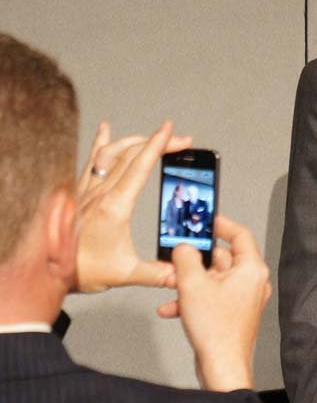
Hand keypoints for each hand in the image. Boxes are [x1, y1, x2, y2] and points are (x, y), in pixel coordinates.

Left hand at [75, 121, 191, 291]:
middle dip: (159, 142)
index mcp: (114, 207)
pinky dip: (100, 142)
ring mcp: (87, 190)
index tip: (171, 131)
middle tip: (181, 141)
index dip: (158, 146)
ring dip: (136, 141)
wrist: (50, 273)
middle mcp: (99, 193)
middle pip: (132, 155)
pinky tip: (105, 129)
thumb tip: (180, 273)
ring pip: (112, 153)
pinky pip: (91, 160)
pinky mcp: (80, 193)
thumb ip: (157, 273)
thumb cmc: (83, 270)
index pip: (140, 167)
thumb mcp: (126, 274)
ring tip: (154, 138)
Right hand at [158, 215, 270, 391]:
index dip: (221, 224)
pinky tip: (171, 307)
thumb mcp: (192, 284)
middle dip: (195, 260)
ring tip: (171, 286)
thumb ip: (186, 258)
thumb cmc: (217, 331)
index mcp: (252, 269)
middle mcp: (252, 282)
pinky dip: (193, 298)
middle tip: (177, 257)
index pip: (240, 234)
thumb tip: (184, 247)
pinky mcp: (233, 312)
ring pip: (213, 279)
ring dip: (189, 281)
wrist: (222, 366)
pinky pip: (211, 296)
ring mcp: (244, 298)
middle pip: (222, 258)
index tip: (206, 220)